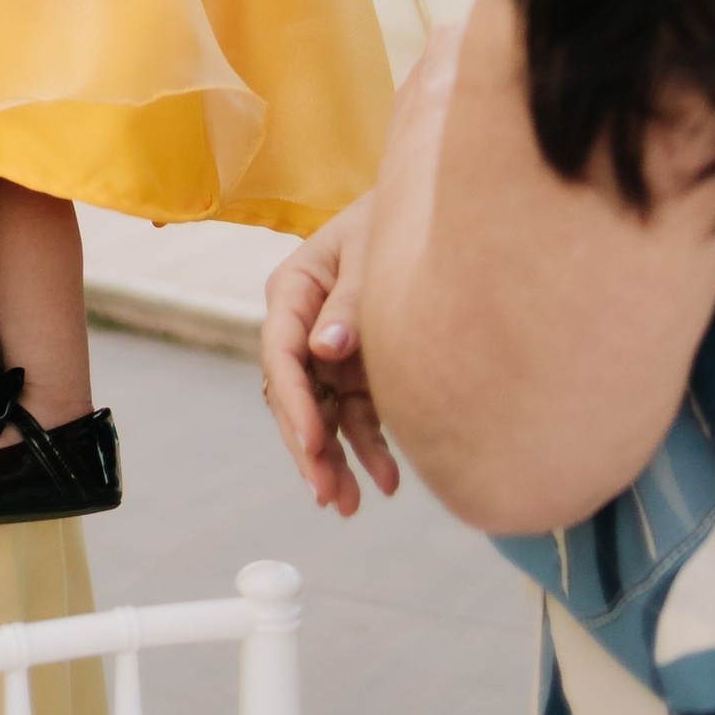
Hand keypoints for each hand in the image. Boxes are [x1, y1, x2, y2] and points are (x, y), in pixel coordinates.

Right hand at [259, 200, 398, 517]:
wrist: (433, 208)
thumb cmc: (396, 218)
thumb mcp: (370, 250)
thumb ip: (351, 299)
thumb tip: (325, 347)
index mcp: (294, 289)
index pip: (280, 353)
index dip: (294, 403)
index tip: (312, 444)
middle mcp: (304, 324)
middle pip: (294, 394)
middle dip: (308, 447)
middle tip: (326, 494)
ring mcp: (331, 349)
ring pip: (323, 414)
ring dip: (335, 461)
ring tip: (353, 505)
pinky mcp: (359, 368)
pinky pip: (357, 415)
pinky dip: (369, 449)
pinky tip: (388, 481)